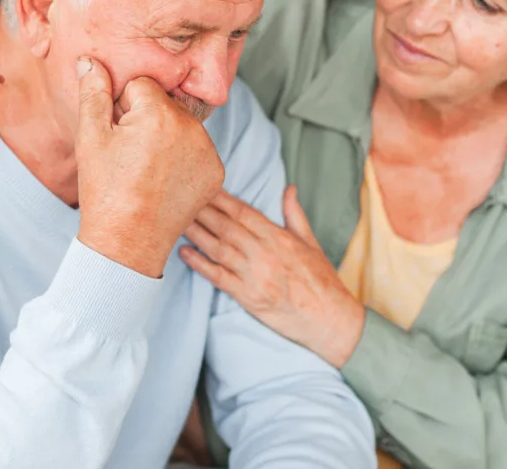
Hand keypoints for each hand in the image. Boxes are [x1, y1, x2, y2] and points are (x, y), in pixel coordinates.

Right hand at [76, 57, 224, 277]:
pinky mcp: (217, 171)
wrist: (129, 241)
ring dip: (167, 137)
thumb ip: (94, 92)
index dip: (124, 107)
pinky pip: (197, 151)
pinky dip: (183, 159)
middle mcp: (192, 126)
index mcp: (160, 112)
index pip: (142, 85)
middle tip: (130, 154)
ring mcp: (208, 150)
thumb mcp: (91, 137)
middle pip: (165, 104)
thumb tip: (91, 59)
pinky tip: (165, 180)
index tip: (118, 134)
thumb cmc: (105, 189)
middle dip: (147, 119)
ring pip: (182, 126)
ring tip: (146, 168)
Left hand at [180, 187, 365, 367]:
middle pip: (226, 227)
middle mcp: (265, 254)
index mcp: (280, 238)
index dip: (221, 198)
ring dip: (196, 233)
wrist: (330, 320)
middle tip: (180, 197)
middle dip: (202, 211)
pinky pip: (219, 277)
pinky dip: (200, 264)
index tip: (203, 185)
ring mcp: (255, 276)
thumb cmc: (321, 281)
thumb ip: (294, 214)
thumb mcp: (311, 243)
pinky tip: (184, 253)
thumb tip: (288, 189)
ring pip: (219, 248)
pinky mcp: (248, 297)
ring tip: (175, 220)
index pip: (244, 212)